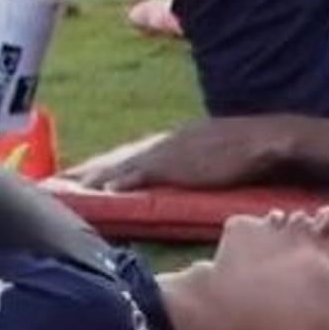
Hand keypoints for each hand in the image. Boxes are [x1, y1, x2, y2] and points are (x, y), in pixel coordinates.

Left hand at [70, 117, 313, 193]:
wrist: (270, 139)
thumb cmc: (251, 150)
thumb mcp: (216, 154)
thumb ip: (196, 164)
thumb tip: (185, 178)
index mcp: (175, 141)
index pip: (132, 155)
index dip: (106, 166)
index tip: (82, 177)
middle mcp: (166, 142)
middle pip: (119, 157)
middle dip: (88, 169)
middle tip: (58, 181)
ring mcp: (171, 151)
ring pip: (123, 163)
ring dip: (95, 176)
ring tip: (69, 187)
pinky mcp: (180, 163)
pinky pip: (143, 173)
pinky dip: (122, 180)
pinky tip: (105, 190)